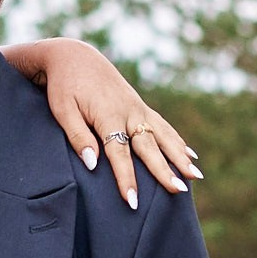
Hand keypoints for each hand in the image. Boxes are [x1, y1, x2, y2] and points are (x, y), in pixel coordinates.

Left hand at [5, 38, 201, 209]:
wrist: (75, 56)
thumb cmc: (64, 85)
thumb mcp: (62, 109)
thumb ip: (78, 136)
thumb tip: (93, 164)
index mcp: (108, 115)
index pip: (119, 154)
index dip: (126, 179)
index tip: (133, 201)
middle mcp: (129, 112)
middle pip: (149, 147)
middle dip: (164, 171)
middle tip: (178, 190)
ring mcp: (138, 108)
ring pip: (163, 136)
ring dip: (180, 156)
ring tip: (195, 176)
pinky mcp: (140, 106)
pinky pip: (163, 126)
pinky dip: (178, 141)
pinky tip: (190, 155)